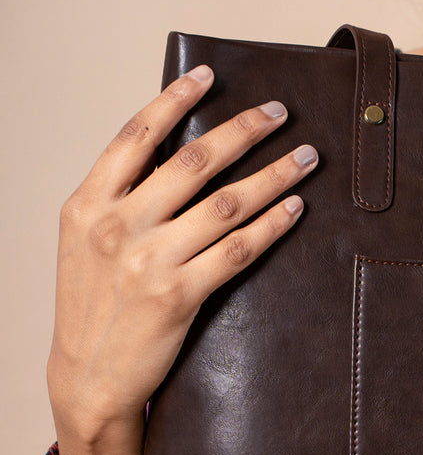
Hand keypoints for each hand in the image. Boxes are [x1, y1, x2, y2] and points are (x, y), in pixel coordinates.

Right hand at [46, 65, 318, 454]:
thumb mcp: (85, 244)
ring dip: (272, 174)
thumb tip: (174, 158)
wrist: (89, 378)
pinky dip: (271, 226)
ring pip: (224, 204)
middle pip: (192, 161)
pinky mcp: (179, 296)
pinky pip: (237, 251)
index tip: (211, 77)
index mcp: (88, 204)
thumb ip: (121, 201)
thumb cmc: (93, 309)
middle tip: (280, 113)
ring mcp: (148, 261)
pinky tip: (295, 208)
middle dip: (243, 131)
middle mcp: (117, 226)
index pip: (135, 136)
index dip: (175, 101)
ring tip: (305, 157)